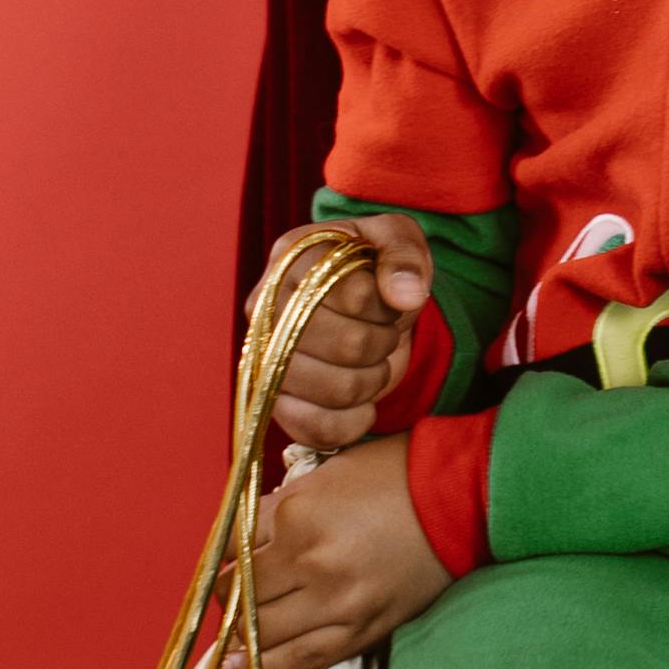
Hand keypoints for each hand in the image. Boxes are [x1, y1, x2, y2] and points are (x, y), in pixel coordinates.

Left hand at [245, 433, 451, 668]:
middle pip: (247, 599)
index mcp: (297, 517)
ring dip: (242, 643)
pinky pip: (305, 660)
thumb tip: (247, 545)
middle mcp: (312, 565)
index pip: (236, 554)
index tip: (228, 570)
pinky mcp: (364, 629)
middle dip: (230, 602)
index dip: (225, 566)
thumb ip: (278, 511)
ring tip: (228, 652)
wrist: (461, 498)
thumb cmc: (393, 475)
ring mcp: (339, 603)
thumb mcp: (323, 475)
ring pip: (267, 637)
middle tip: (230, 603)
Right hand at [257, 219, 433, 458]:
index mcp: (292, 259)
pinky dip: (354, 421)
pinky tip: (362, 401)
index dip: (383, 305)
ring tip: (369, 361)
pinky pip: (319, 429)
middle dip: (381, 343)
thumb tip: (404, 294)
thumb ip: (404, 255)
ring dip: (372, 380)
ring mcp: (263, 359)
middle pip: (348, 346)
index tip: (383, 299)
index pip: (353, 294)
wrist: (360, 308)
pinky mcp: (273, 404)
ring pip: (337, 390)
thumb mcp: (397, 239)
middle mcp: (266, 309)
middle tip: (380, 333)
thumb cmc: (373, 268)